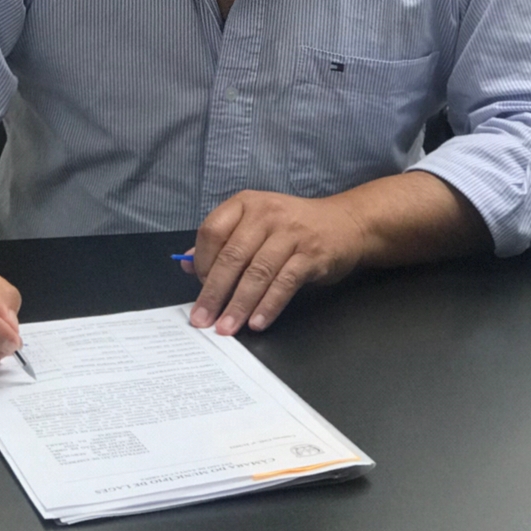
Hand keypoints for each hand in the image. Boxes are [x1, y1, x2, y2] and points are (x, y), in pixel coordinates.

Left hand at [184, 190, 366, 334]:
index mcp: (245, 204)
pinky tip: (256, 322)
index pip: (212, 231)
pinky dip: (268, 305)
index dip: (201, 262)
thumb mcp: (255, 225)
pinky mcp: (312, 254)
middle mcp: (266, 214)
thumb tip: (184, 264)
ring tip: (227, 327)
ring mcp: (291, 233)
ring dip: (239, 304)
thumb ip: (222, 243)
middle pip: (232, 256)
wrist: (346, 223)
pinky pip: (284, 283)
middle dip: (214, 292)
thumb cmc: (293, 227)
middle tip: (202, 319)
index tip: (198, 287)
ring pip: (257, 272)